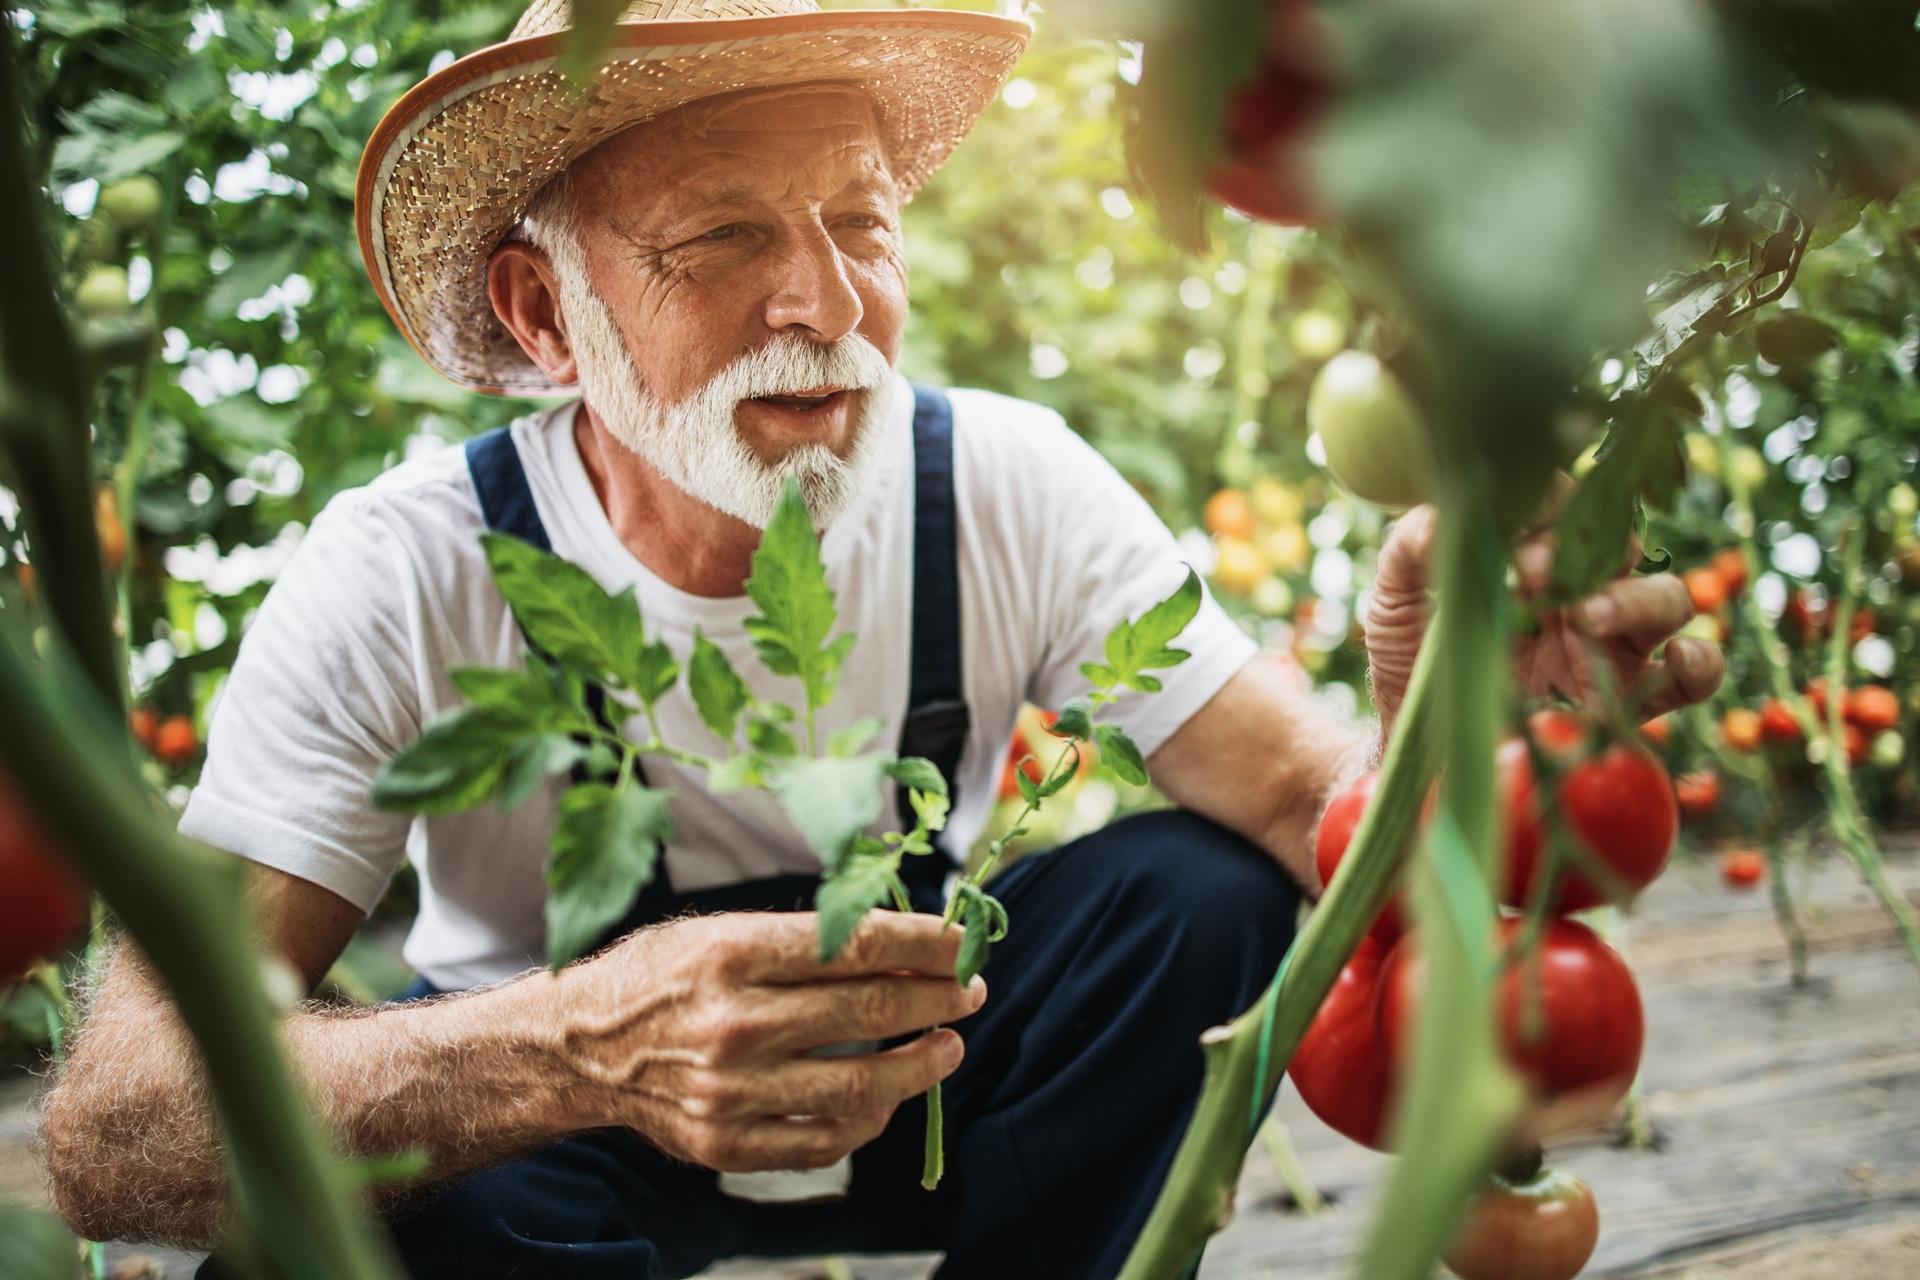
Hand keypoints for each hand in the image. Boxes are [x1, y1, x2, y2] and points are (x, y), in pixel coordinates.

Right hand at [557, 911, 983, 1172]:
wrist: (576, 1047)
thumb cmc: (663, 975)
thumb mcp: (723, 930)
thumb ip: (808, 940)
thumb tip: (908, 945)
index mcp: (734, 952)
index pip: (859, 945)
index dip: (927, 945)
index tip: (964, 943)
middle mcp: (733, 1022)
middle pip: (871, 1014)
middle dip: (937, 999)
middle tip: (969, 991)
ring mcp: (730, 1091)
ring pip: (862, 1087)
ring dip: (922, 1065)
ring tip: (948, 1046)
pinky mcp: (725, 1144)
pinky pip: (824, 1141)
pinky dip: (870, 1121)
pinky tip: (890, 1098)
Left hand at [1363, 503, 1724, 733]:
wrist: (1419, 751)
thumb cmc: (1411, 668)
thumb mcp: (1392, 608)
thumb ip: (1408, 554)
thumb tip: (1439, 517)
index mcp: (1531, 559)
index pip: (1566, 509)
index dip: (1548, 511)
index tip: (1508, 540)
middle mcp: (1579, 594)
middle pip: (1622, 547)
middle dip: (1584, 554)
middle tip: (1530, 579)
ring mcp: (1611, 646)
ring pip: (1668, 598)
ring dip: (1637, 599)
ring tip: (1587, 617)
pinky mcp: (1629, 702)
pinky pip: (1692, 677)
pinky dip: (1699, 661)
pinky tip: (1673, 659)